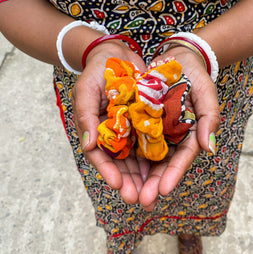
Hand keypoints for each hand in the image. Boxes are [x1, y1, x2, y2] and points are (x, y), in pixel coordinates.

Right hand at [71, 41, 148, 202]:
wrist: (116, 54)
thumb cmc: (96, 72)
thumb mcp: (85, 92)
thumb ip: (86, 118)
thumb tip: (88, 146)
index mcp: (97, 131)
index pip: (101, 157)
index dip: (109, 172)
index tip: (118, 185)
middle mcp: (115, 135)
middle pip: (123, 164)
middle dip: (132, 182)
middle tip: (140, 200)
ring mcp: (132, 130)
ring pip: (139, 158)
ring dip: (147, 176)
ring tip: (155, 193)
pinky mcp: (147, 122)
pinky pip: (154, 142)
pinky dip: (159, 156)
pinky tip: (167, 170)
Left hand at [138, 47, 219, 210]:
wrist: (174, 57)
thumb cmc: (193, 73)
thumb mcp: (205, 91)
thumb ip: (210, 118)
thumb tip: (210, 148)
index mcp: (190, 133)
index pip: (183, 158)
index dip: (173, 174)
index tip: (163, 190)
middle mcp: (172, 137)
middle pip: (163, 165)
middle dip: (153, 184)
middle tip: (142, 202)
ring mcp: (156, 132)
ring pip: (146, 159)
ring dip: (138, 178)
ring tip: (128, 195)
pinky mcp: (141, 124)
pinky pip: (132, 142)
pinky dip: (126, 157)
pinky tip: (118, 172)